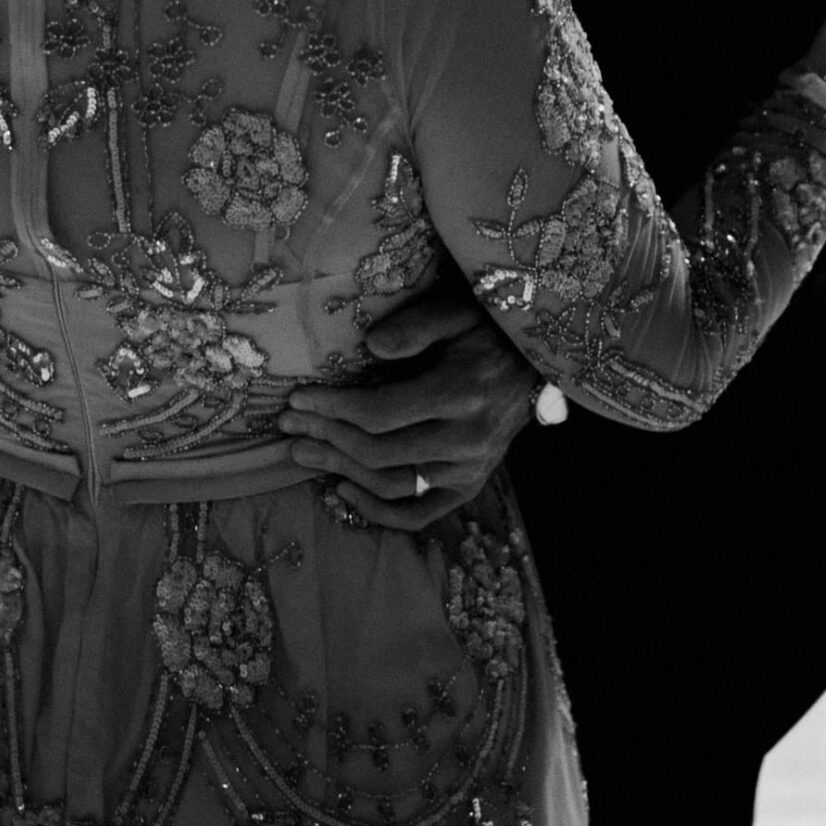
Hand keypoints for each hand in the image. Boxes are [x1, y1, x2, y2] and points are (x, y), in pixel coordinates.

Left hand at [280, 280, 535, 529]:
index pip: (381, 413)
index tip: (298, 397)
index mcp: (462, 393)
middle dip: (326, 437)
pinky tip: (341, 490)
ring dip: (341, 470)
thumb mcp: (456, 311)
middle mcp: (468, 440)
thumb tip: (370, 345)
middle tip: (288, 424)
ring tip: (302, 451)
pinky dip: (378, 511)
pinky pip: (420, 513)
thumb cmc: (489, 328)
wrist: (537, 362)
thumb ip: (416, 325)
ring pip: (393, 485)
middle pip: (379, 453)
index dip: (333, 408)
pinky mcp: (470, 485)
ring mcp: (471, 469)